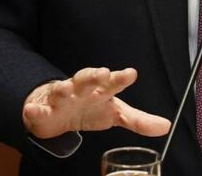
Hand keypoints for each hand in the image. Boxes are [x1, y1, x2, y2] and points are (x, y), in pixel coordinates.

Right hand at [22, 67, 170, 139]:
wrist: (59, 112)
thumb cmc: (91, 108)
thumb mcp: (116, 114)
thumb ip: (139, 120)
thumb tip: (166, 126)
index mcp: (101, 90)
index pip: (113, 82)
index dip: (121, 78)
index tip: (131, 73)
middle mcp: (82, 89)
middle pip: (87, 79)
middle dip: (94, 76)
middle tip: (103, 73)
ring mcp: (61, 97)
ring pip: (62, 89)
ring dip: (64, 88)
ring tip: (66, 88)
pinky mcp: (43, 109)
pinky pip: (38, 108)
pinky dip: (35, 108)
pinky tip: (35, 109)